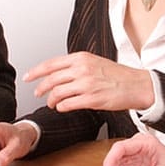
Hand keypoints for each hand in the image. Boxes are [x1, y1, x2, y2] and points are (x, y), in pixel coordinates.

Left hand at [24, 52, 153, 112]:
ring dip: (51, 100)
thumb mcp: (94, 62)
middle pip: (51, 80)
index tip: (28, 77)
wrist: (136, 85)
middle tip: (38, 94)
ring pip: (57, 93)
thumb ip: (76, 65)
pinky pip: (68, 105)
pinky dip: (62, 107)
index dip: (35, 71)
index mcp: (81, 58)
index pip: (51, 64)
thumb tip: (57, 73)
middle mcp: (82, 69)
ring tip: (52, 103)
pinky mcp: (92, 99)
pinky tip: (63, 107)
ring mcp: (86, 85)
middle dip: (40, 88)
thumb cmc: (117, 75)